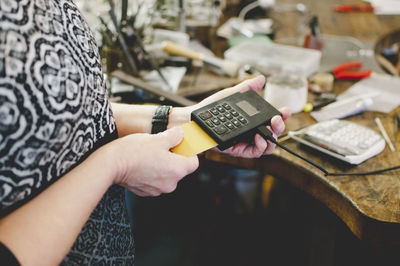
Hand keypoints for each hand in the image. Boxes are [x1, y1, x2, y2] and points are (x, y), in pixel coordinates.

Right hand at [108, 127, 198, 195]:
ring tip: (150, 154)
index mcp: (177, 170)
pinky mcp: (146, 191)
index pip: (193, 162)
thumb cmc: (134, 152)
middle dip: (173, 157)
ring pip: (166, 175)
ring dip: (162, 165)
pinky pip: (154, 180)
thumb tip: (180, 134)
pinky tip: (142, 163)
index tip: (181, 145)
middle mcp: (170, 183)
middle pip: (179, 169)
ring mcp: (158, 189)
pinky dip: (151, 172)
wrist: (111, 164)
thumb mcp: (158, 138)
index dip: (189, 152)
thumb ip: (174, 136)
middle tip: (162, 147)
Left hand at [174, 75, 290, 157]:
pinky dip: (260, 145)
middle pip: (273, 134)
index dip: (281, 116)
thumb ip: (246, 88)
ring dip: (272, 138)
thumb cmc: (211, 109)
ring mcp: (245, 142)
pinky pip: (255, 152)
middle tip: (277, 120)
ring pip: (268, 146)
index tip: (286, 110)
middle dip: (279, 126)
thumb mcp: (230, 96)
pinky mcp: (238, 150)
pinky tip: (258, 137)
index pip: (271, 120)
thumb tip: (261, 79)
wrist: (195, 119)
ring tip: (269, 129)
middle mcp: (251, 132)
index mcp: (251, 120)